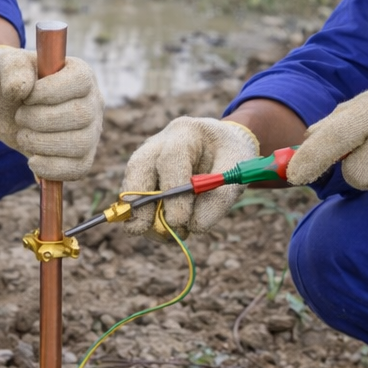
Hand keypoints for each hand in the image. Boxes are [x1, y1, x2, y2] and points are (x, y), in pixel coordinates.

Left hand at [0, 46, 102, 180]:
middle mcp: (92, 102)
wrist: (6, 107)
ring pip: (80, 144)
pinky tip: (32, 160)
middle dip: (40, 120)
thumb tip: (20, 89)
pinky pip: (79, 169)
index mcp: (81, 74)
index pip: (79, 82)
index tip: (26, 97)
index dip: (49, 92)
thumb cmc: (13, 82)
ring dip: (43, 143)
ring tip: (24, 136)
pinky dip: (52, 169)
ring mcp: (91, 131)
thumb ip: (12, 70)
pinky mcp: (82, 156)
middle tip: (20, 117)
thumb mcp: (6, 66)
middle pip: (80, 115)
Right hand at [120, 117, 258, 235]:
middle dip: (138, 201)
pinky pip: (135, 196)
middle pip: (138, 167)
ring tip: (164, 235)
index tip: (178, 220)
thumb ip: (219, 199)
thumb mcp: (236, 172)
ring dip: (140, 213)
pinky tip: (162, 229)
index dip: (171, 192)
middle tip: (143, 229)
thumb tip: (194, 226)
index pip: (171, 159)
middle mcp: (160, 142)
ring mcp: (147, 157)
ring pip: (131, 183)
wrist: (221, 144)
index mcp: (187, 133)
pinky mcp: (143, 173)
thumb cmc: (230, 155)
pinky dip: (145, 216)